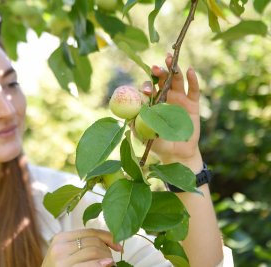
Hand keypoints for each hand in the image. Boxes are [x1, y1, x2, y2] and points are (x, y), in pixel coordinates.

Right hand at [41, 229, 121, 266]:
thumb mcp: (66, 253)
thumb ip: (82, 245)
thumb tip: (111, 241)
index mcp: (61, 238)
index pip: (90, 231)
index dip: (107, 236)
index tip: (119, 245)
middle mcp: (60, 246)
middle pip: (93, 241)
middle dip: (107, 249)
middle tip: (112, 259)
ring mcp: (61, 259)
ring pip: (93, 251)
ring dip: (106, 257)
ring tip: (110, 264)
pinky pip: (88, 264)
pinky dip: (100, 263)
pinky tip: (107, 264)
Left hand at [143, 53, 202, 171]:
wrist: (177, 154)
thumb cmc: (158, 144)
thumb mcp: (145, 135)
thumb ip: (137, 126)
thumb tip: (127, 117)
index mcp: (152, 103)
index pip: (148, 90)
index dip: (147, 87)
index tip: (146, 91)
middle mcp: (165, 97)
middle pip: (162, 81)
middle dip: (159, 73)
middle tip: (156, 68)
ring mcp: (179, 99)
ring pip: (176, 81)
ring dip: (173, 69)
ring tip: (170, 59)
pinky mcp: (192, 104)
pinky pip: (193, 90)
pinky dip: (192, 80)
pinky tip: (190, 70)